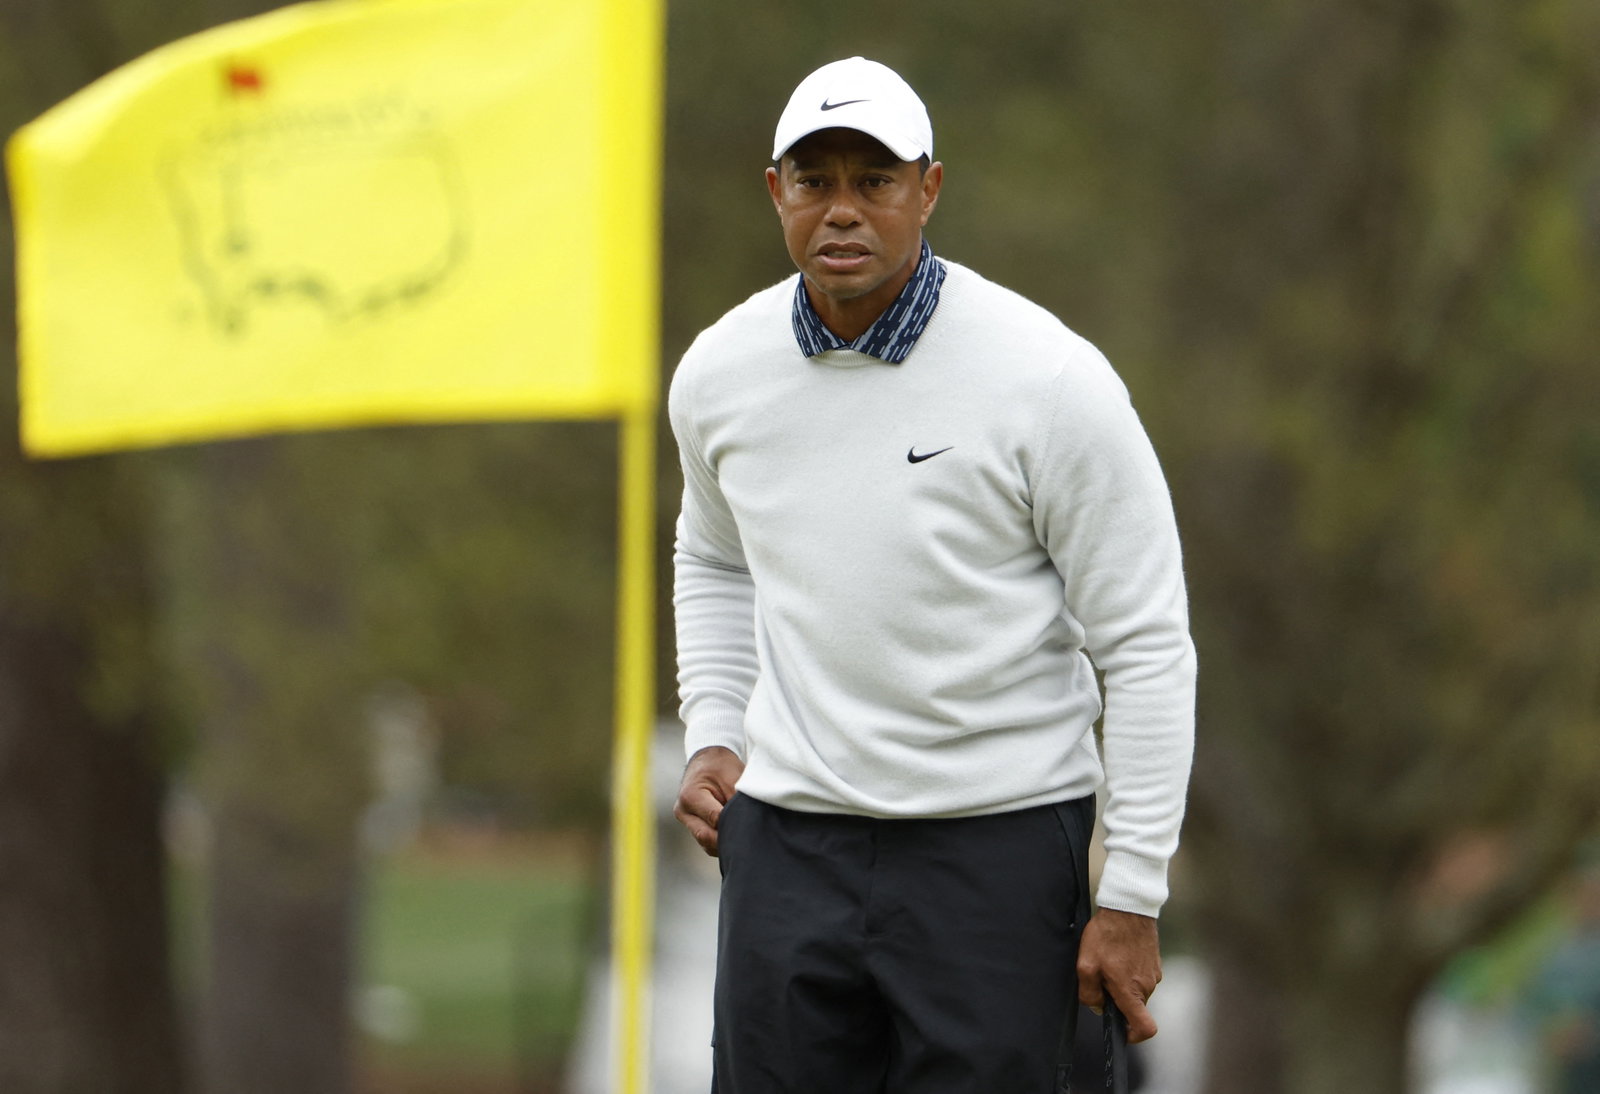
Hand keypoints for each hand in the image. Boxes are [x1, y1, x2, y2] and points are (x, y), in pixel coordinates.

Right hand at [673, 746, 744, 855]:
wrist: (707, 760)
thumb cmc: (721, 766)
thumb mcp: (732, 777)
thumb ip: (738, 801)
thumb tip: (749, 823)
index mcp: (690, 796)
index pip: (715, 819)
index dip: (734, 823)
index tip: (753, 825)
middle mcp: (684, 811)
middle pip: (706, 837)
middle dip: (728, 839)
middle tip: (751, 838)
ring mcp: (686, 820)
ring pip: (706, 843)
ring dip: (724, 842)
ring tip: (744, 835)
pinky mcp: (692, 826)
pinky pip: (707, 842)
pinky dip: (721, 842)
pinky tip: (735, 835)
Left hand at [1077, 908, 1162, 1042]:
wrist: (1128, 906)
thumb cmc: (1108, 934)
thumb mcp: (1086, 964)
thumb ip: (1090, 993)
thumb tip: (1098, 1007)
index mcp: (1131, 991)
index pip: (1145, 1028)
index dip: (1133, 1036)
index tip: (1120, 1029)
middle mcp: (1147, 986)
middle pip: (1135, 1007)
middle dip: (1118, 1000)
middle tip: (1102, 978)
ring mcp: (1154, 974)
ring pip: (1137, 990)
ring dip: (1123, 983)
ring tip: (1109, 960)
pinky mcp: (1155, 962)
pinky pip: (1141, 976)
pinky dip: (1129, 971)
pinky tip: (1117, 953)